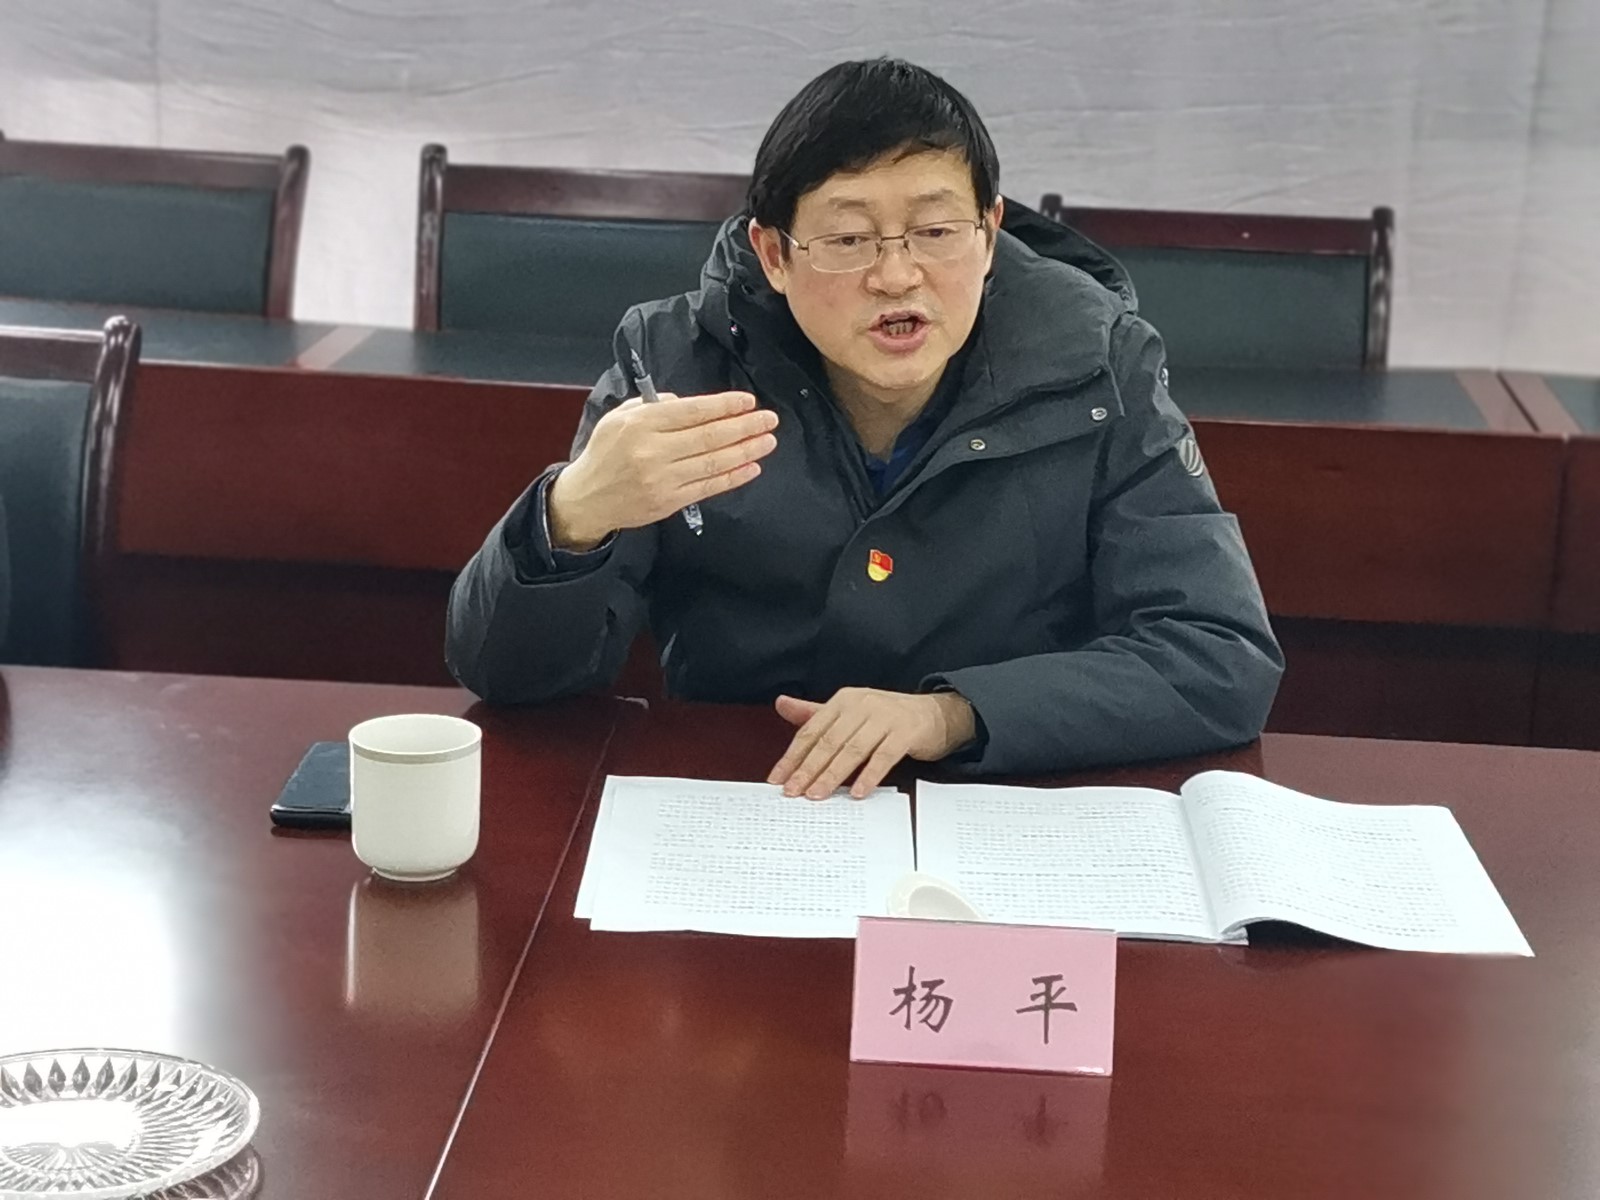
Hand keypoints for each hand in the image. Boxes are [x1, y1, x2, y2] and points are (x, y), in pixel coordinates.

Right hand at [548, 390, 778, 549]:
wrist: (587, 498)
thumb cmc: (605, 453)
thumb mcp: (619, 417)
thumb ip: (653, 405)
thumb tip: (687, 402)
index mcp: (640, 424)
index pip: (692, 411)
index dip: (724, 406)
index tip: (748, 402)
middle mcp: (652, 450)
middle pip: (709, 436)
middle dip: (744, 427)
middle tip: (769, 419)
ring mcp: (662, 478)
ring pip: (713, 462)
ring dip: (745, 451)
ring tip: (768, 441)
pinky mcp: (669, 501)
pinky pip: (708, 487)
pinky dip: (733, 477)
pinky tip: (751, 467)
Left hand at [767, 688, 977, 799]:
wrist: (935, 714)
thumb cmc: (887, 717)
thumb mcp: (850, 712)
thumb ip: (815, 713)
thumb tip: (781, 704)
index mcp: (844, 701)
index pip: (812, 730)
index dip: (793, 756)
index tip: (777, 778)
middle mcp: (862, 705)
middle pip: (829, 741)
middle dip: (808, 769)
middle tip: (792, 792)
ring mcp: (885, 718)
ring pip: (853, 750)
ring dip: (832, 775)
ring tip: (817, 795)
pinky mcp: (906, 732)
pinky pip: (884, 757)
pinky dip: (869, 776)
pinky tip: (858, 793)